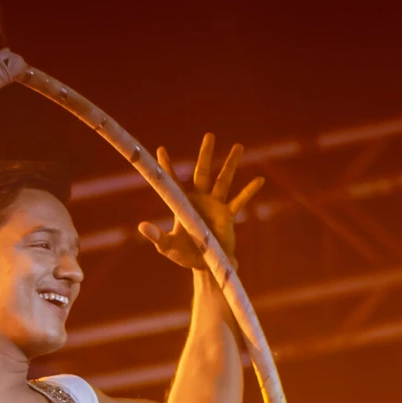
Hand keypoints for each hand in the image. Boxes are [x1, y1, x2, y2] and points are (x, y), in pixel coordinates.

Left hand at [138, 134, 263, 271]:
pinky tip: (259, 180)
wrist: (205, 266)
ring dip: (230, 164)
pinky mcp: (227, 215)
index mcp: (182, 204)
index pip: (173, 181)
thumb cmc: (184, 255)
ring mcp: (215, 205)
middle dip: (206, 154)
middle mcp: (199, 199)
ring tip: (239, 146)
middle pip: (203, 172)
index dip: (167, 166)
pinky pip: (240, 201)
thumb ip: (157, 236)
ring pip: (223, 181)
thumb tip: (141, 226)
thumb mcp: (168, 247)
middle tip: (210, 135)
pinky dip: (249, 191)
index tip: (161, 150)